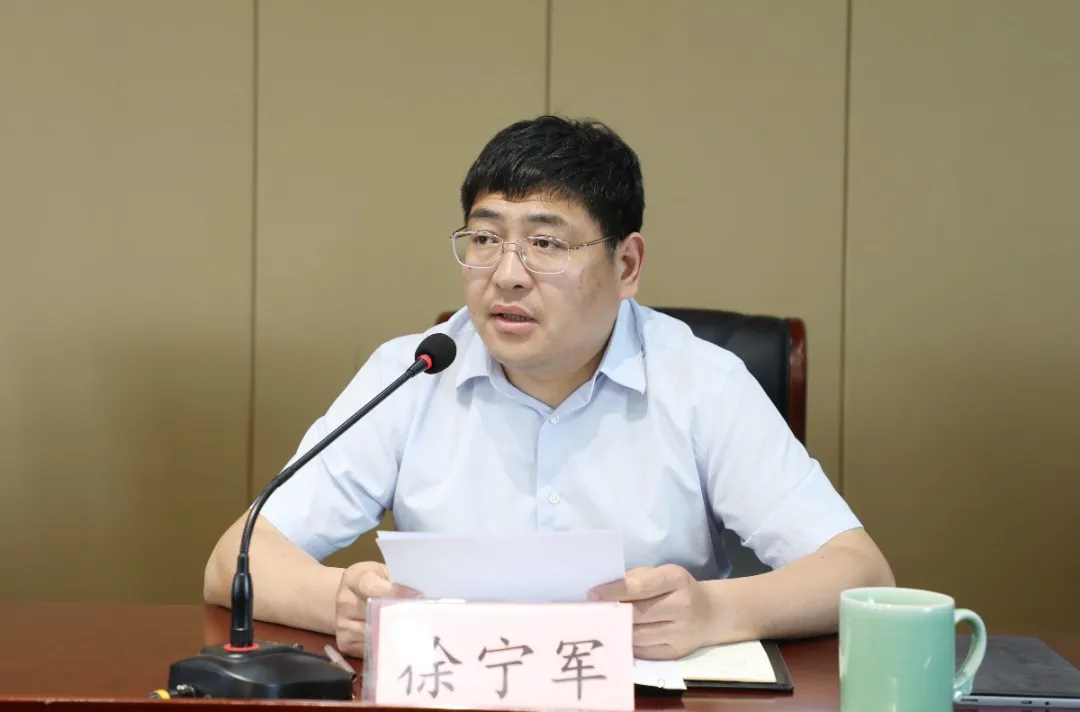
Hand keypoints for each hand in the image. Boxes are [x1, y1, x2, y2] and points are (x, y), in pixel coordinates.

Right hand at [334, 561, 418, 656]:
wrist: (351, 598)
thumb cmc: (374, 582)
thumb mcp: (383, 572)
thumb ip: (396, 580)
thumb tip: (418, 596)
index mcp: (353, 578)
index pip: (373, 588)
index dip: (396, 593)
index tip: (418, 596)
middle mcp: (344, 601)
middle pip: (375, 612)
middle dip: (399, 615)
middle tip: (422, 617)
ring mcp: (342, 624)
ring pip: (375, 633)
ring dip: (395, 632)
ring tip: (414, 630)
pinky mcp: (344, 643)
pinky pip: (371, 648)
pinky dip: (386, 645)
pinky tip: (398, 640)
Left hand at [589, 564, 715, 659]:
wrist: (711, 613)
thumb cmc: (677, 589)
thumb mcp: (662, 574)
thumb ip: (636, 579)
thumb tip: (601, 592)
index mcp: (677, 579)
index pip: (640, 586)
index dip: (613, 591)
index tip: (592, 594)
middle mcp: (682, 607)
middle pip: (636, 613)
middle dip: (610, 612)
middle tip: (589, 611)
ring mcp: (681, 633)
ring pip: (637, 635)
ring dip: (615, 629)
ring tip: (599, 624)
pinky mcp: (676, 653)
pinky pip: (642, 651)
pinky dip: (627, 643)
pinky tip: (616, 636)